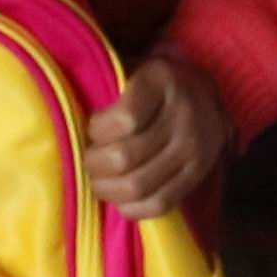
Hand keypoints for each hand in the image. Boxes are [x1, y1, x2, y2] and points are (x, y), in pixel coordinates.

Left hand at [82, 54, 227, 219]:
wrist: (205, 94)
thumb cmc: (152, 84)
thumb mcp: (132, 68)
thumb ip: (106, 90)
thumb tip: (71, 121)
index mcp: (162, 80)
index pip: (124, 119)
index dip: (98, 130)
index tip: (93, 128)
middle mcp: (184, 114)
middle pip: (126, 157)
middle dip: (96, 165)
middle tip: (89, 160)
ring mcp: (194, 148)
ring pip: (139, 185)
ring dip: (109, 189)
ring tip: (99, 180)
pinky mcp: (198, 175)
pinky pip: (160, 203)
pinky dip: (132, 208)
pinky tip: (119, 198)